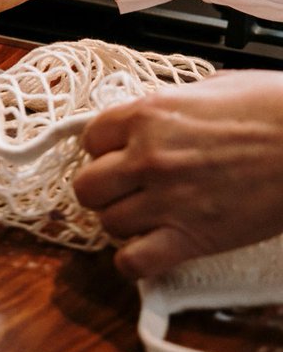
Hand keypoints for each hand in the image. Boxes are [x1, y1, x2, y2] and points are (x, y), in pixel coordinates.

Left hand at [74, 70, 282, 279]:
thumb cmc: (273, 108)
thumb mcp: (211, 89)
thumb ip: (170, 109)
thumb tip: (154, 120)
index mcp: (148, 115)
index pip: (90, 138)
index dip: (104, 150)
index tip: (118, 155)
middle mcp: (146, 157)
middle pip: (87, 186)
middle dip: (104, 189)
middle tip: (128, 189)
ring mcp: (166, 200)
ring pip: (108, 224)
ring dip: (123, 223)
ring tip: (148, 217)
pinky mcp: (191, 238)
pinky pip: (133, 262)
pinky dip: (134, 261)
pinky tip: (150, 250)